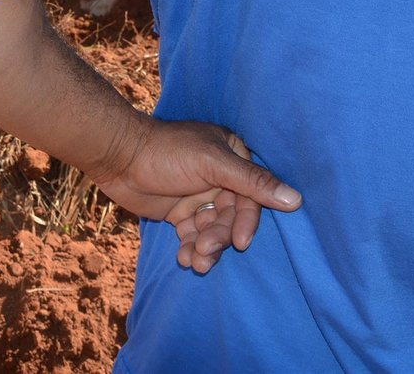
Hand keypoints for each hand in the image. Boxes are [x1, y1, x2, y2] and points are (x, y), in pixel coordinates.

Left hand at [90, 120, 300, 274]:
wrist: (118, 156)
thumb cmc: (167, 152)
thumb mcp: (213, 164)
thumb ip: (253, 183)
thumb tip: (296, 200)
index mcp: (233, 156)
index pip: (250, 195)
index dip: (246, 221)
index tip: (240, 243)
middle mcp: (220, 177)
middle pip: (232, 217)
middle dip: (220, 238)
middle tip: (206, 252)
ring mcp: (200, 196)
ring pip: (213, 230)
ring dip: (206, 248)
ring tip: (193, 262)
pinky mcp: (180, 212)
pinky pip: (194, 236)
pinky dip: (191, 248)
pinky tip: (183, 259)